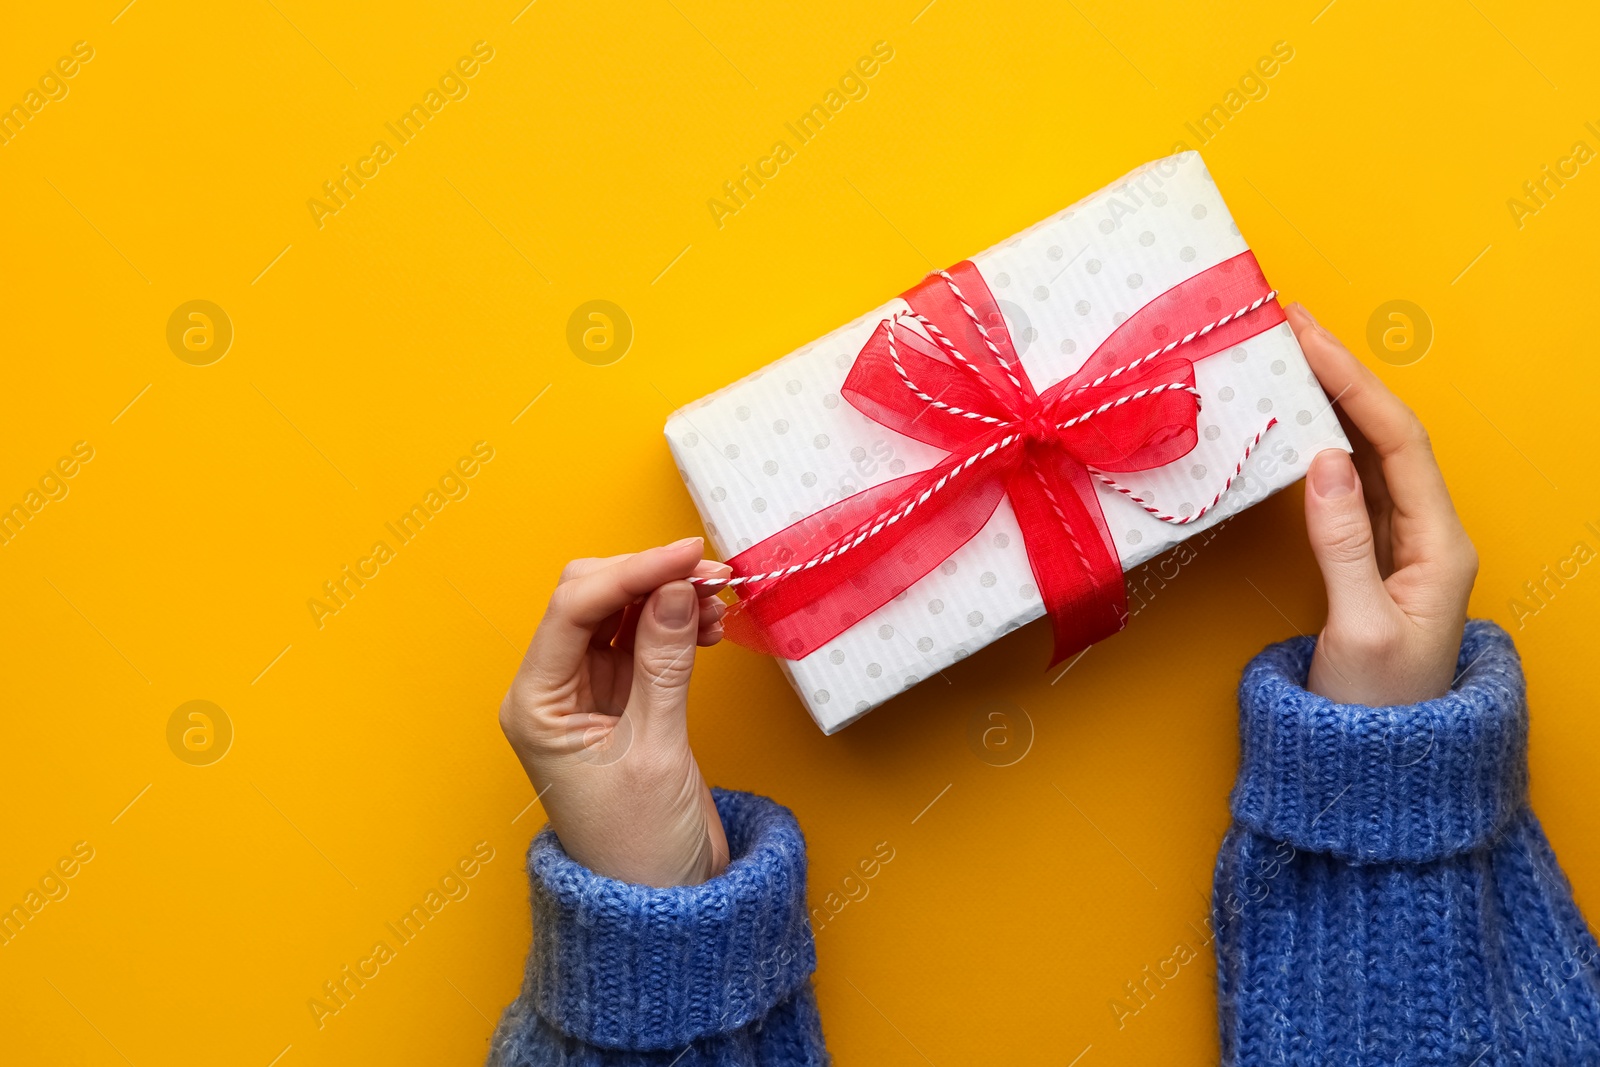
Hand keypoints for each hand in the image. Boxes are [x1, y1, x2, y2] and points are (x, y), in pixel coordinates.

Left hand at [499, 537, 730, 885]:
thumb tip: (675, 588)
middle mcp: (554, 691)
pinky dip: (676, 622)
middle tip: (709, 574)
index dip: (632, 571)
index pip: (574, 609)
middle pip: (591, 598)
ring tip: (718, 600)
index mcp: (536, 704)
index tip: (686, 555)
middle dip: (649, 577)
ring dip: (667, 596)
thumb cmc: (640, 846)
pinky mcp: (624, 699)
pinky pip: (645, 639)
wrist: (663, 904)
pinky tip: (709, 626)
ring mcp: (589, 693)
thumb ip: (664, 662)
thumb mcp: (656, 749)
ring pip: (621, 612)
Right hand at [1289, 303, 1477, 704]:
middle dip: (1341, 375)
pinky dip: (1320, 442)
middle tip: (1290, 326)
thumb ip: (1340, 543)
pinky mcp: (1369, 560)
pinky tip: (1295, 421)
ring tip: (1289, 358)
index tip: (1306, 340)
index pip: (1397, 441)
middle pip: (1387, 435)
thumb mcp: (1358, 629)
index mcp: (1439, 546)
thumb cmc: (1376, 710)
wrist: (1379, 768)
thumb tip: (1324, 459)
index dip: (1352, 385)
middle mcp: (1427, 536)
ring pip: (1368, 453)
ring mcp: (1399, 547)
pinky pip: (1349, 483)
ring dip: (1330, 401)